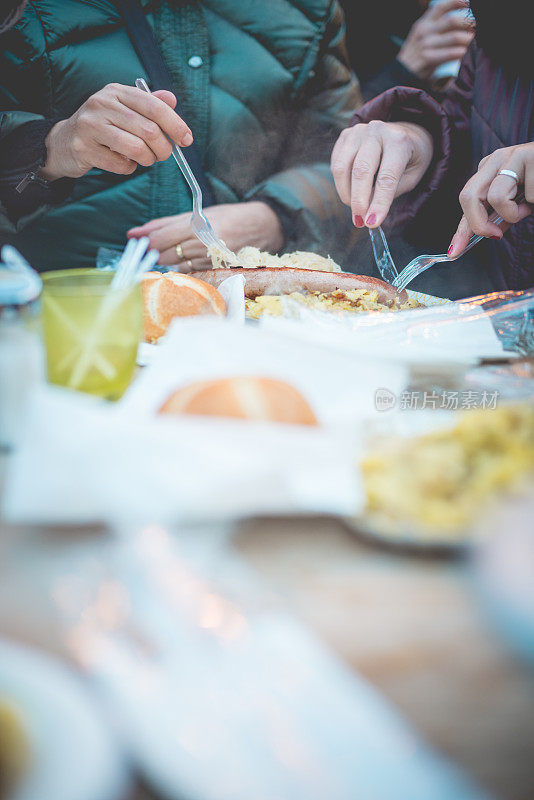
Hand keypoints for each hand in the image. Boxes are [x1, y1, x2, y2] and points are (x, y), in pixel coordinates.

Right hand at [39, 83, 192, 180]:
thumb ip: (148, 105)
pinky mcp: (84, 148)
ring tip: (143, 159)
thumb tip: (172, 100)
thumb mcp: (124, 110)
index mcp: (116, 92)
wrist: (64, 142)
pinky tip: (122, 161)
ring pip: (137, 148)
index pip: (154, 106)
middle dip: (163, 148)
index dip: (175, 124)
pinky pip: (121, 165)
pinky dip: (128, 168)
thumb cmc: (102, 127)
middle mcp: (102, 104)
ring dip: (147, 160)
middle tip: (163, 155)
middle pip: (149, 130)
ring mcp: (90, 126)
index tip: (186, 139)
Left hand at [127, 201, 283, 270]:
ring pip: (175, 264)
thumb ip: (167, 223)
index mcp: (197, 226)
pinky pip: (188, 270)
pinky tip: (187, 257)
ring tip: (174, 248)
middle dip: (153, 250)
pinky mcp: (213, 271)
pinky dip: (182, 264)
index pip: (162, 237)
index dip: (144, 239)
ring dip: (168, 258)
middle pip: (165, 253)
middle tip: (145, 246)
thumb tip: (138, 232)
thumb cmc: (228, 217)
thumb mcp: (198, 213)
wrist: (261, 228)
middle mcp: (202, 245)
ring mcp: (208, 261)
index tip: (133, 238)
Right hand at [331, 120, 433, 227]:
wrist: (405, 132)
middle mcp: (376, 131)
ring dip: (346, 194)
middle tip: (360, 221)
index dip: (379, 203)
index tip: (373, 223)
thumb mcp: (412, 176)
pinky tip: (351, 192)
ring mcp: (358, 131)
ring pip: (342, 168)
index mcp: (398, 140)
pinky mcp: (345, 136)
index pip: (386, 177)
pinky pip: (336, 164)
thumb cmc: (411, 158)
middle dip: (358, 201)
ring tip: (356, 209)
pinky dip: (341, 184)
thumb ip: (391, 191)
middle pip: (361, 171)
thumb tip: (367, 209)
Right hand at [398, 0, 473, 79]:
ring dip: (469, 40)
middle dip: (469, 23)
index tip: (469, 4)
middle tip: (478, 28)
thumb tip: (458, 22)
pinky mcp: (428, 58)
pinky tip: (466, 54)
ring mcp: (426, 45)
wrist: (399, 77)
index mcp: (423, 23)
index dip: (457, 2)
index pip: (441, 6)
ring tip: (476, 43)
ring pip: (455, 37)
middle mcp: (424, 31)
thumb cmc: (414, 57)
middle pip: (452, 20)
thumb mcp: (420, 37)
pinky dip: (462, 53)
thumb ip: (435, 27)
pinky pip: (452, 53)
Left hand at [448, 143, 533, 255]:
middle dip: (479, 224)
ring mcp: (512, 156)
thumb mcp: (517, 202)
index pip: (467, 201)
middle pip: (469, 196)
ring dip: (513, 213)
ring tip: (528, 207)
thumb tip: (481, 237)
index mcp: (488, 169)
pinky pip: (527, 195)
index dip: (462, 229)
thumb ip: (498, 217)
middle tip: (495, 235)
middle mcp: (495, 160)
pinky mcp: (531, 156)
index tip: (455, 252)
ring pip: (496, 197)